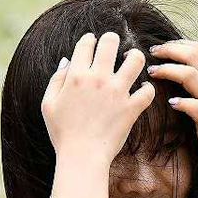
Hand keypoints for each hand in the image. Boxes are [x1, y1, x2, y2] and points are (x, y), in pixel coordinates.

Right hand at [41, 31, 154, 165]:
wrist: (81, 158)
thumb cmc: (62, 134)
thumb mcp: (48, 104)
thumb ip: (56, 79)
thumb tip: (66, 60)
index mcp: (77, 75)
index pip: (87, 42)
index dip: (90, 40)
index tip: (93, 45)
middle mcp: (98, 78)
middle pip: (112, 41)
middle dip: (113, 40)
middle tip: (114, 50)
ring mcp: (117, 93)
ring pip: (136, 59)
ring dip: (135, 58)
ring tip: (132, 64)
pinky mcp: (131, 109)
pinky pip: (148, 91)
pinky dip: (147, 89)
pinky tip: (142, 91)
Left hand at [146, 39, 197, 176]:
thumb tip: (189, 81)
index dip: (179, 43)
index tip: (162, 48)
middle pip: (193, 54)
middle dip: (169, 50)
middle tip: (152, 53)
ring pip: (190, 74)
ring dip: (168, 70)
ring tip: (152, 72)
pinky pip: (194, 106)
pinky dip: (181, 102)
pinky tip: (170, 103)